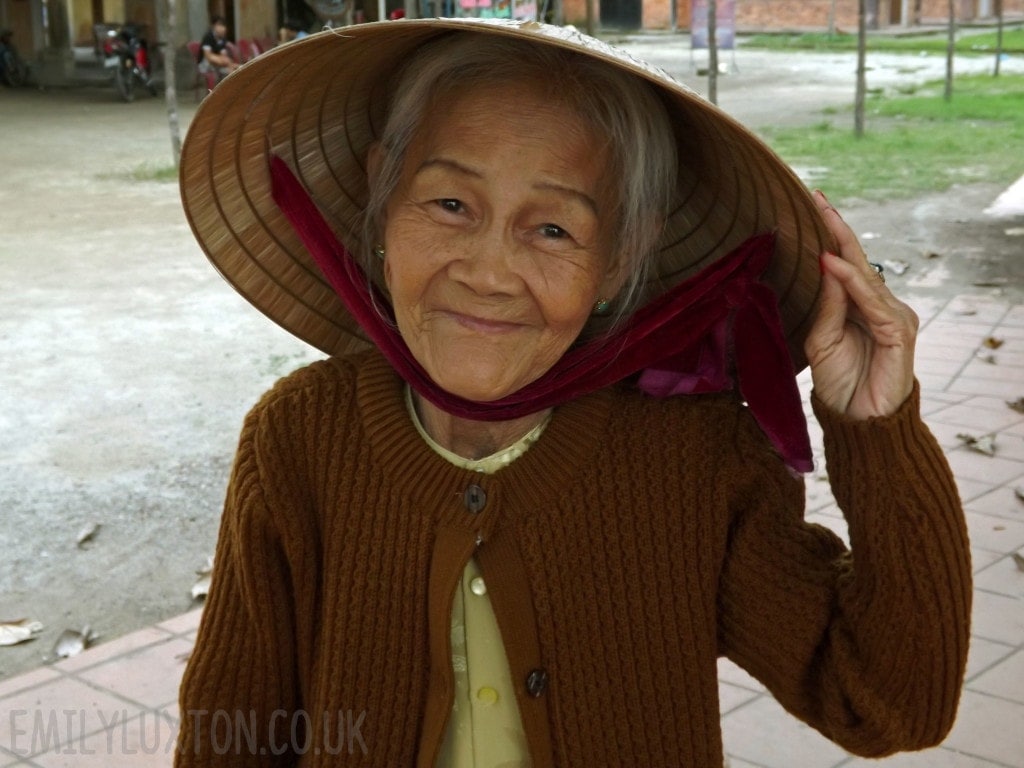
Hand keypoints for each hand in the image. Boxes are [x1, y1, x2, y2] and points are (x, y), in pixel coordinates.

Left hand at [804, 190, 918, 419]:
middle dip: (838, 230)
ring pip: (866, 277)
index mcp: (863, 307)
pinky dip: (853, 282)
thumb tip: (826, 265)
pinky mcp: (899, 333)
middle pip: (858, 262)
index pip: (847, 264)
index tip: (814, 204)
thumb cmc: (839, 383)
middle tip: (817, 199)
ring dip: (843, 249)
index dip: (832, 235)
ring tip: (822, 220)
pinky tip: (834, 265)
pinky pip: (873, 301)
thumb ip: (827, 305)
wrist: (856, 421)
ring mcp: (894, 317)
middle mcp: (883, 306)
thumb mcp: (821, 339)